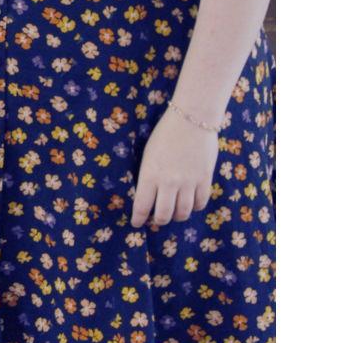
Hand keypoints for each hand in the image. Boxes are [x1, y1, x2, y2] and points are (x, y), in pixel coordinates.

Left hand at [130, 106, 217, 228]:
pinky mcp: (205, 179)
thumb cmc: (164, 134)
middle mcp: (169, 182)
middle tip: (156, 219)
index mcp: (150, 174)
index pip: (142, 206)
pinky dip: (195, 207)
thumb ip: (148, 176)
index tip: (136, 223)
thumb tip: (148, 195)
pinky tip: (191, 203)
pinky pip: (200, 203)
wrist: (191, 119)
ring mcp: (189, 182)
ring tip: (174, 212)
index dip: (138, 219)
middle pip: (164, 215)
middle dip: (158, 220)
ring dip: (177, 216)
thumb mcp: (148, 154)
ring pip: (183, 212)